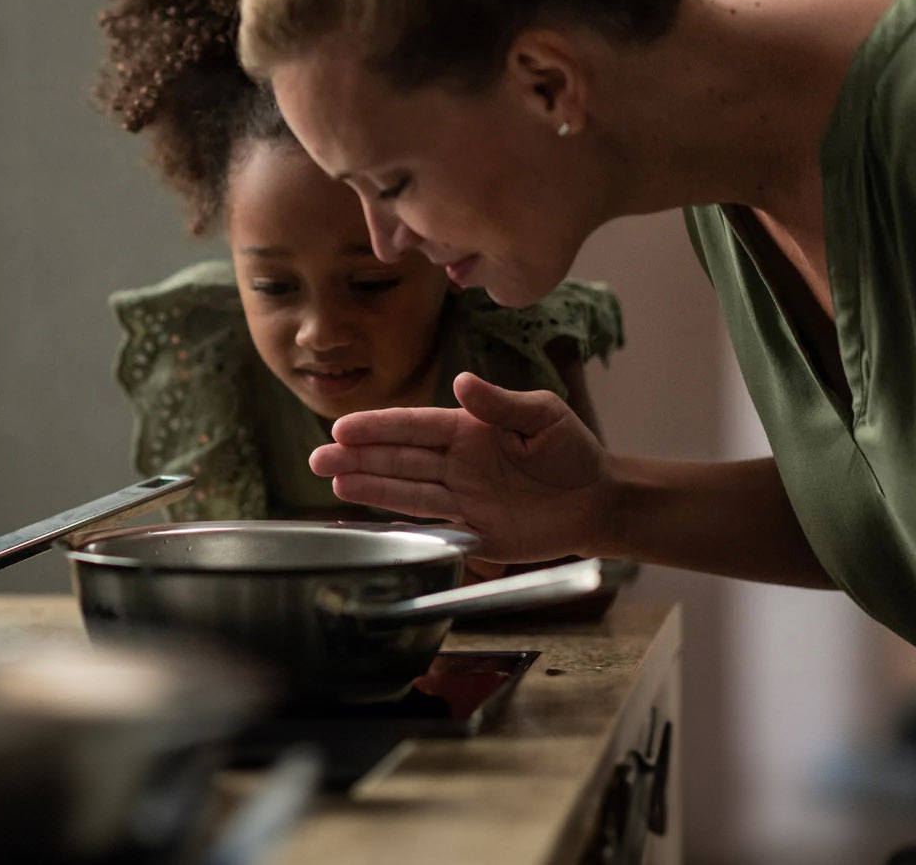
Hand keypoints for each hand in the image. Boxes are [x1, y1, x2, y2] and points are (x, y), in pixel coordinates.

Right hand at [309, 373, 609, 562]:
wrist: (598, 503)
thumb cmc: (573, 453)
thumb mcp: (544, 417)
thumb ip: (503, 404)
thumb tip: (462, 382)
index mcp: (468, 430)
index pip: (414, 427)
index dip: (378, 428)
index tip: (342, 428)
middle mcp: (455, 463)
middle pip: (398, 459)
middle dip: (357, 458)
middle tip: (317, 458)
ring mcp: (460, 498)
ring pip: (404, 490)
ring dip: (368, 486)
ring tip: (332, 482)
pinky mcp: (470, 532)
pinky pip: (427, 524)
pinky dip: (396, 520)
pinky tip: (366, 514)